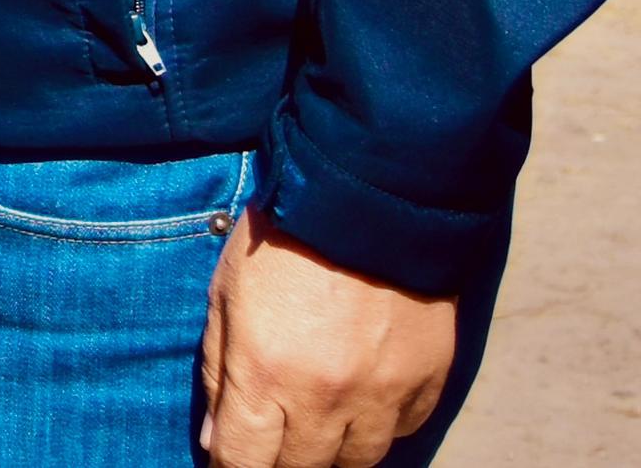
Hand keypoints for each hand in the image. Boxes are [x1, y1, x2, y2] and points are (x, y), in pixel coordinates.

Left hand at [195, 210, 456, 467]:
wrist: (368, 199)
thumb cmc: (282, 239)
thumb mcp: (226, 295)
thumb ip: (218, 369)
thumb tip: (214, 437)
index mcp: (265, 374)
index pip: (244, 461)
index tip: (229, 463)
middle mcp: (324, 398)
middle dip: (280, 461)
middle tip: (273, 438)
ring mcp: (380, 395)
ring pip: (357, 461)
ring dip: (332, 450)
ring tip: (318, 422)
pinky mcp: (425, 382)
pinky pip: (401, 430)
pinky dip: (379, 424)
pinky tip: (362, 398)